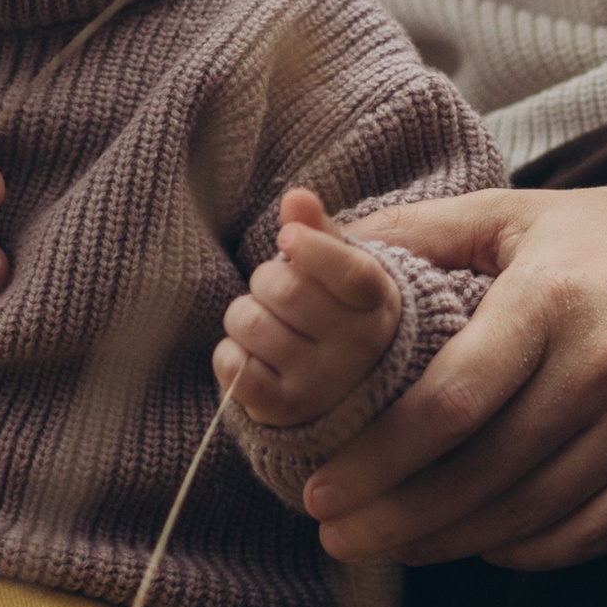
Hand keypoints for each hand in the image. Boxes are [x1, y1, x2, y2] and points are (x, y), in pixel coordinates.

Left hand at [214, 189, 401, 428]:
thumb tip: (296, 196)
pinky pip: (232, 366)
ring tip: (266, 325)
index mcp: (377, 305)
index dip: (313, 248)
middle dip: (266, 280)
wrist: (342, 389)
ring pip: (250, 323)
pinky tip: (251, 355)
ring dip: (244, 316)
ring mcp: (322, 385)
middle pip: (285, 290)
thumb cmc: (335, 312)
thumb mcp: (340, 268)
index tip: (288, 238)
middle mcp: (358, 349)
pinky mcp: (285, 411)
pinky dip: (229, 353)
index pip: (350, 273)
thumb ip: (318, 229)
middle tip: (276, 292)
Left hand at [298, 179, 606, 570]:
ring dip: (454, 542)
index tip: (323, 486)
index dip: (378, 458)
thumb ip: (420, 230)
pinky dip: (535, 549)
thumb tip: (312, 236)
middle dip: (398, 516)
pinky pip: (599, 528)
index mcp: (548, 300)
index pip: (448, 404)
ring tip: (394, 550)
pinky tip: (486, 547)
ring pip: (535, 509)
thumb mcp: (522, 213)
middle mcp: (603, 365)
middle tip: (338, 535)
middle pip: (482, 471)